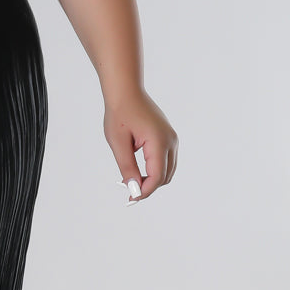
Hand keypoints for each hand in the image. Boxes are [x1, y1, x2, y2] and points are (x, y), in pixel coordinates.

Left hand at [103, 88, 177, 202]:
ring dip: (152, 179)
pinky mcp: (168, 137)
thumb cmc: (119, 113)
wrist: (126, 91)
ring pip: (168, 170)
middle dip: (149, 187)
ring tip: (131, 181)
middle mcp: (170, 141)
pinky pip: (166, 161)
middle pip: (165, 176)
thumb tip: (133, 189)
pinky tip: (138, 171)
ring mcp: (171, 138)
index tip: (130, 199)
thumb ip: (127, 167)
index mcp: (159, 142)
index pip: (157, 176)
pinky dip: (155, 170)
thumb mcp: (118, 143)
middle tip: (128, 192)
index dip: (145, 191)